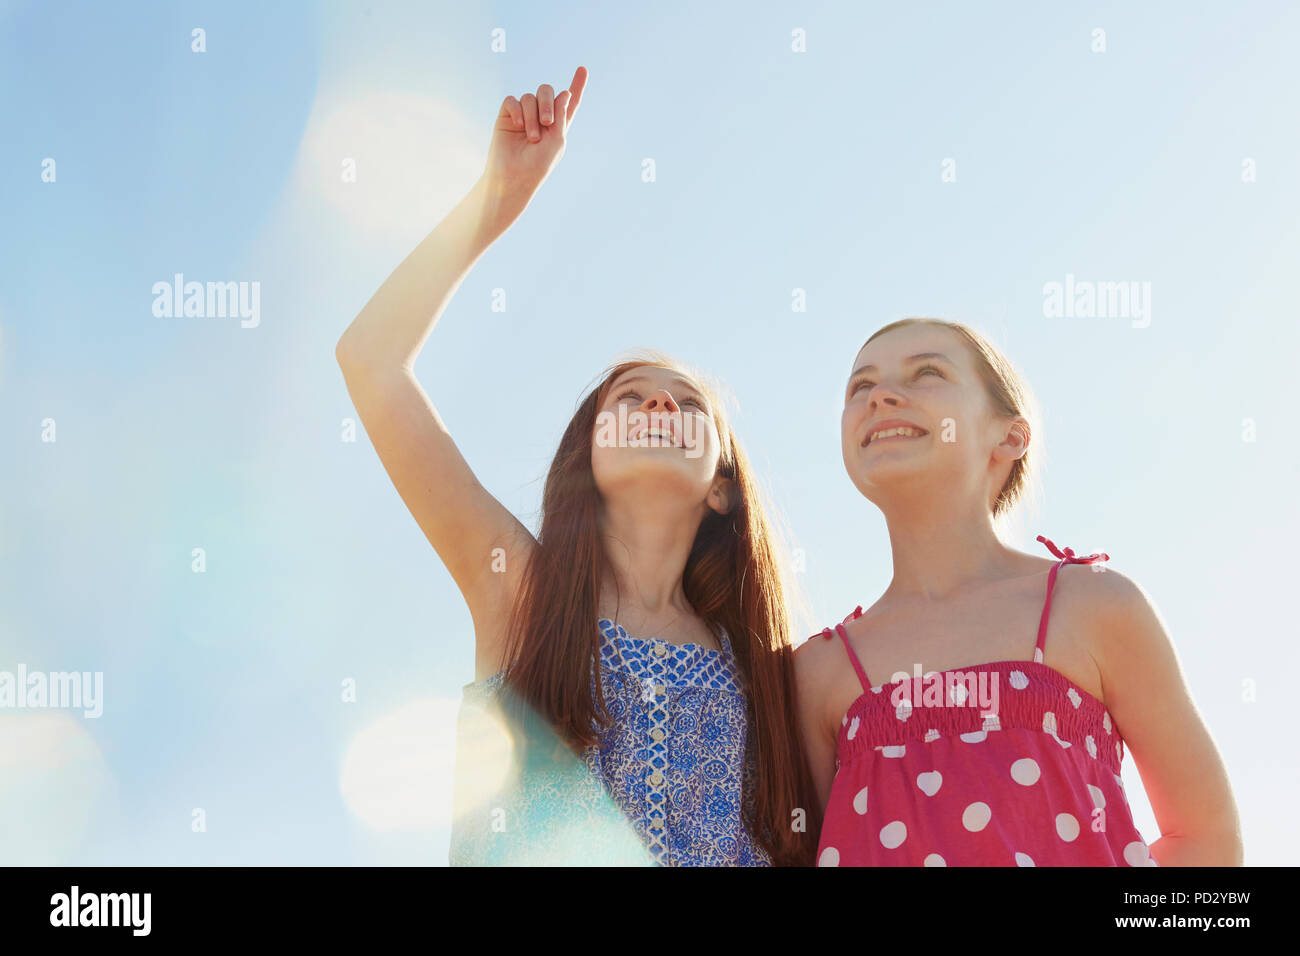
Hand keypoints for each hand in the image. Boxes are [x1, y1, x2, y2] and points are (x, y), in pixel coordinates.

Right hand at [479, 66, 587, 230]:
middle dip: (549, 103)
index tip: (583, 69)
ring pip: (530, 97)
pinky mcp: (507, 116)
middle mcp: (541, 116)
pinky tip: (517, 126)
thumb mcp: (557, 140)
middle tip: (547, 123)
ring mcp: (523, 115)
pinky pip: (512, 100)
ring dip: (532, 116)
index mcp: (558, 124)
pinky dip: (517, 111)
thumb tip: (565, 93)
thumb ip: (562, 116)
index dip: (577, 85)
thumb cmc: (538, 164)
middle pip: (547, 92)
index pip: (569, 102)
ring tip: (531, 136)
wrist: (514, 176)